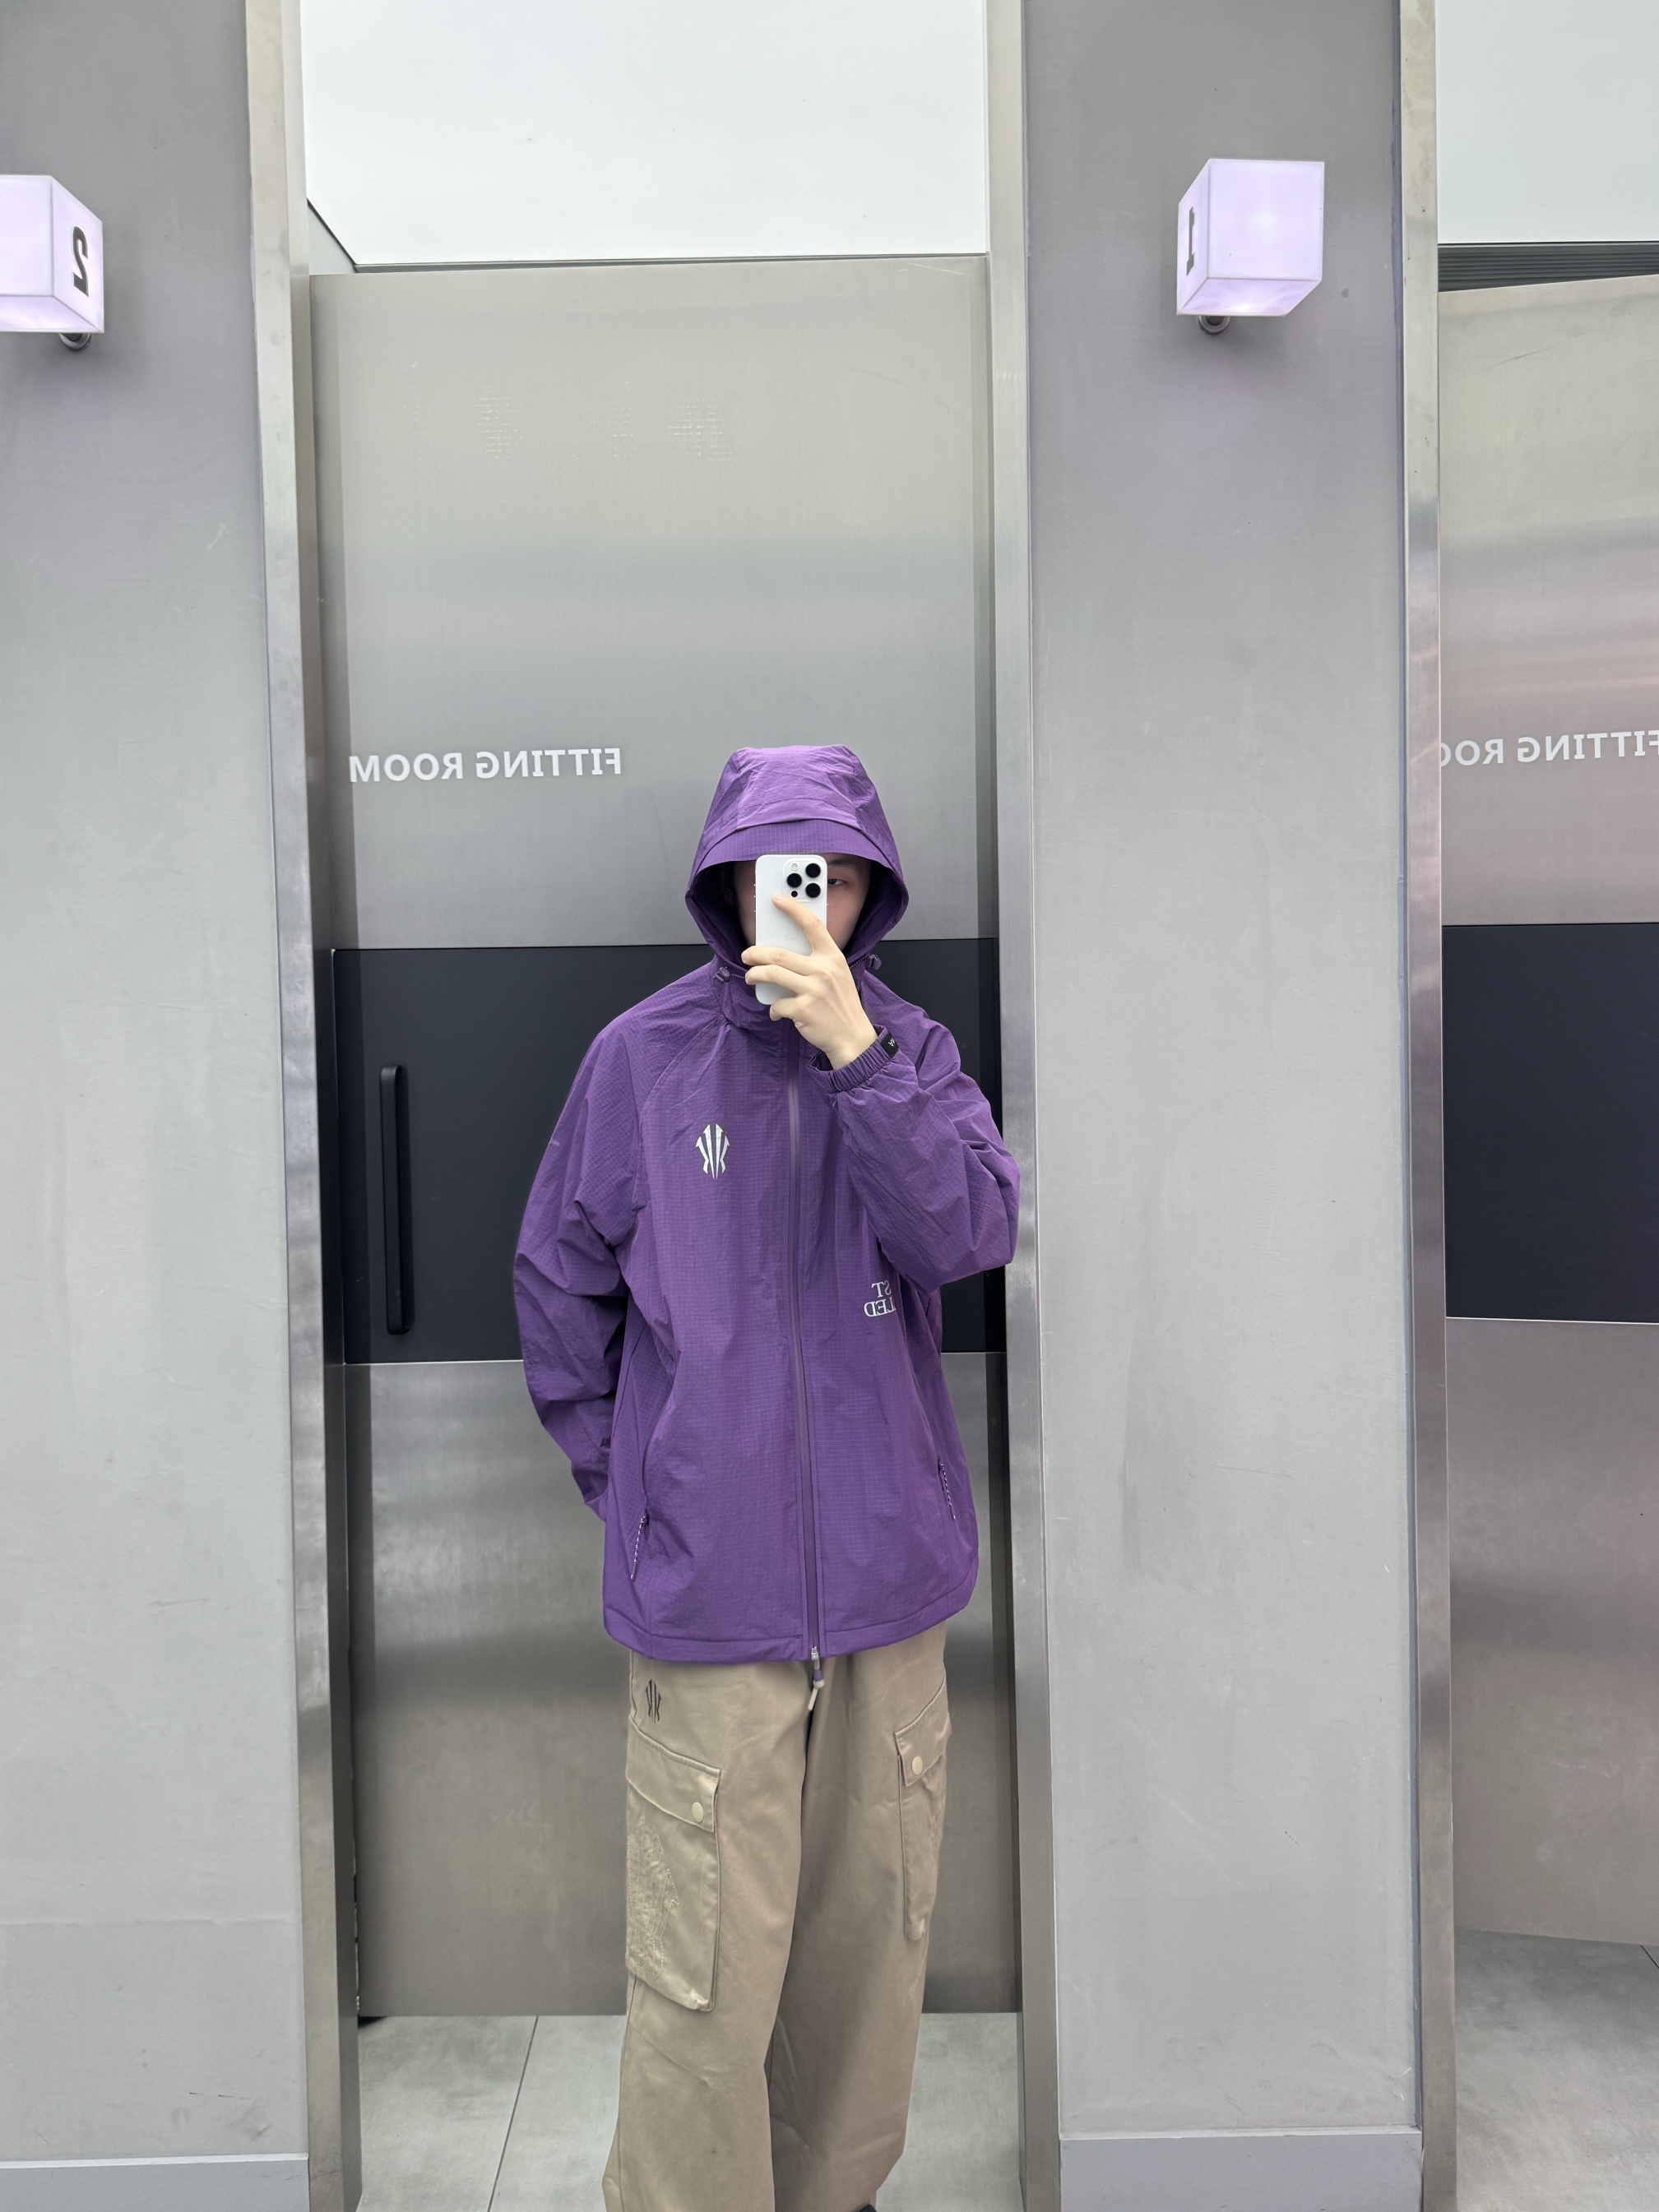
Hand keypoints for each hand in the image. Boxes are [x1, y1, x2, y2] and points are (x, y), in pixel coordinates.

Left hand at [741, 896, 879, 1067]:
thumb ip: (818, 962)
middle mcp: (823, 970)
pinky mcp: (803, 1009)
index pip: (812, 925)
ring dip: (754, 975)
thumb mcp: (838, 976)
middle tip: (747, 955)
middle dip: (755, 953)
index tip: (776, 899)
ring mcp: (813, 990)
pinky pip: (776, 1004)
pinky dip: (773, 1009)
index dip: (793, 909)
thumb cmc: (841, 1005)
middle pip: (779, 953)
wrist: (851, 1037)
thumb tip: (784, 955)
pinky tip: (777, 1012)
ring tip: (750, 978)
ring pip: (771, 974)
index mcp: (833, 957)